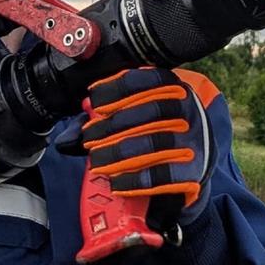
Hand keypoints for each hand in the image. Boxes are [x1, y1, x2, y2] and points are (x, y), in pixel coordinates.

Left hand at [61, 68, 212, 230]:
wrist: (185, 184)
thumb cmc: (153, 147)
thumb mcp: (134, 127)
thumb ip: (103, 125)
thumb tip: (66, 139)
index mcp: (177, 91)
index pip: (151, 80)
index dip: (120, 88)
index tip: (94, 101)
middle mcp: (192, 112)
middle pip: (152, 111)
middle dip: (113, 124)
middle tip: (89, 138)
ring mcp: (198, 141)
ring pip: (156, 142)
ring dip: (120, 152)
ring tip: (96, 162)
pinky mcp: (196, 172)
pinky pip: (165, 174)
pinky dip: (137, 179)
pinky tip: (117, 183)